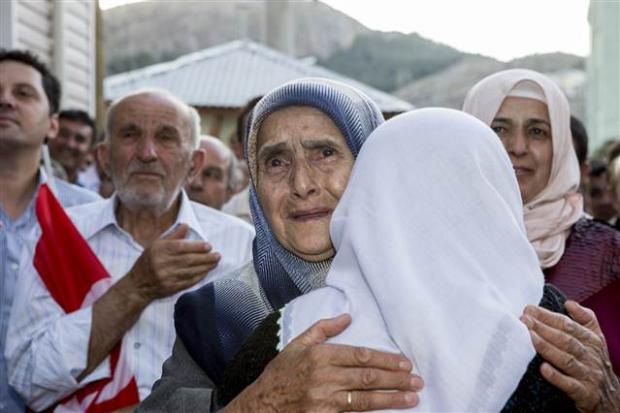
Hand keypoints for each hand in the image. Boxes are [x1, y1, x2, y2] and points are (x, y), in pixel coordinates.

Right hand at [126, 224, 219, 301]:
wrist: (137, 285)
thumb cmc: (147, 261)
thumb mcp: (156, 245)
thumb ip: (173, 236)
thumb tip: (186, 225)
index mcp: (158, 250)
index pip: (180, 247)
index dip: (196, 247)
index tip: (209, 246)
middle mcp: (162, 264)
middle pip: (188, 260)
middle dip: (205, 257)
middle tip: (217, 255)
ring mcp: (166, 277)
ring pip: (190, 271)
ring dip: (205, 267)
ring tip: (215, 262)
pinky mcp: (170, 288)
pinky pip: (188, 282)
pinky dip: (199, 276)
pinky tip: (206, 272)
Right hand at [225, 314, 422, 412]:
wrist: (263, 404)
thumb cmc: (281, 373)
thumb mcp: (297, 344)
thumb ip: (323, 329)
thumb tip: (347, 316)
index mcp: (320, 355)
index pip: (360, 356)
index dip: (385, 359)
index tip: (404, 363)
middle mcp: (324, 376)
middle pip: (368, 376)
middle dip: (396, 379)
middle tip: (417, 381)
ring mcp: (324, 398)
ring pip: (365, 398)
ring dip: (392, 398)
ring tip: (412, 398)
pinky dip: (373, 411)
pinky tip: (388, 410)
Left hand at [522, 301, 619, 412]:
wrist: (611, 398)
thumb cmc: (596, 363)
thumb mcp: (596, 339)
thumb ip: (585, 319)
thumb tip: (569, 303)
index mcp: (592, 341)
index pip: (568, 325)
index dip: (548, 316)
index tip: (529, 309)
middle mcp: (591, 356)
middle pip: (566, 340)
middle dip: (543, 328)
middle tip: (524, 320)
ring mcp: (589, 375)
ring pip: (567, 360)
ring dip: (547, 348)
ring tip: (529, 337)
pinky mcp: (585, 393)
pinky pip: (570, 384)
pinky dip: (556, 376)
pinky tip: (543, 368)